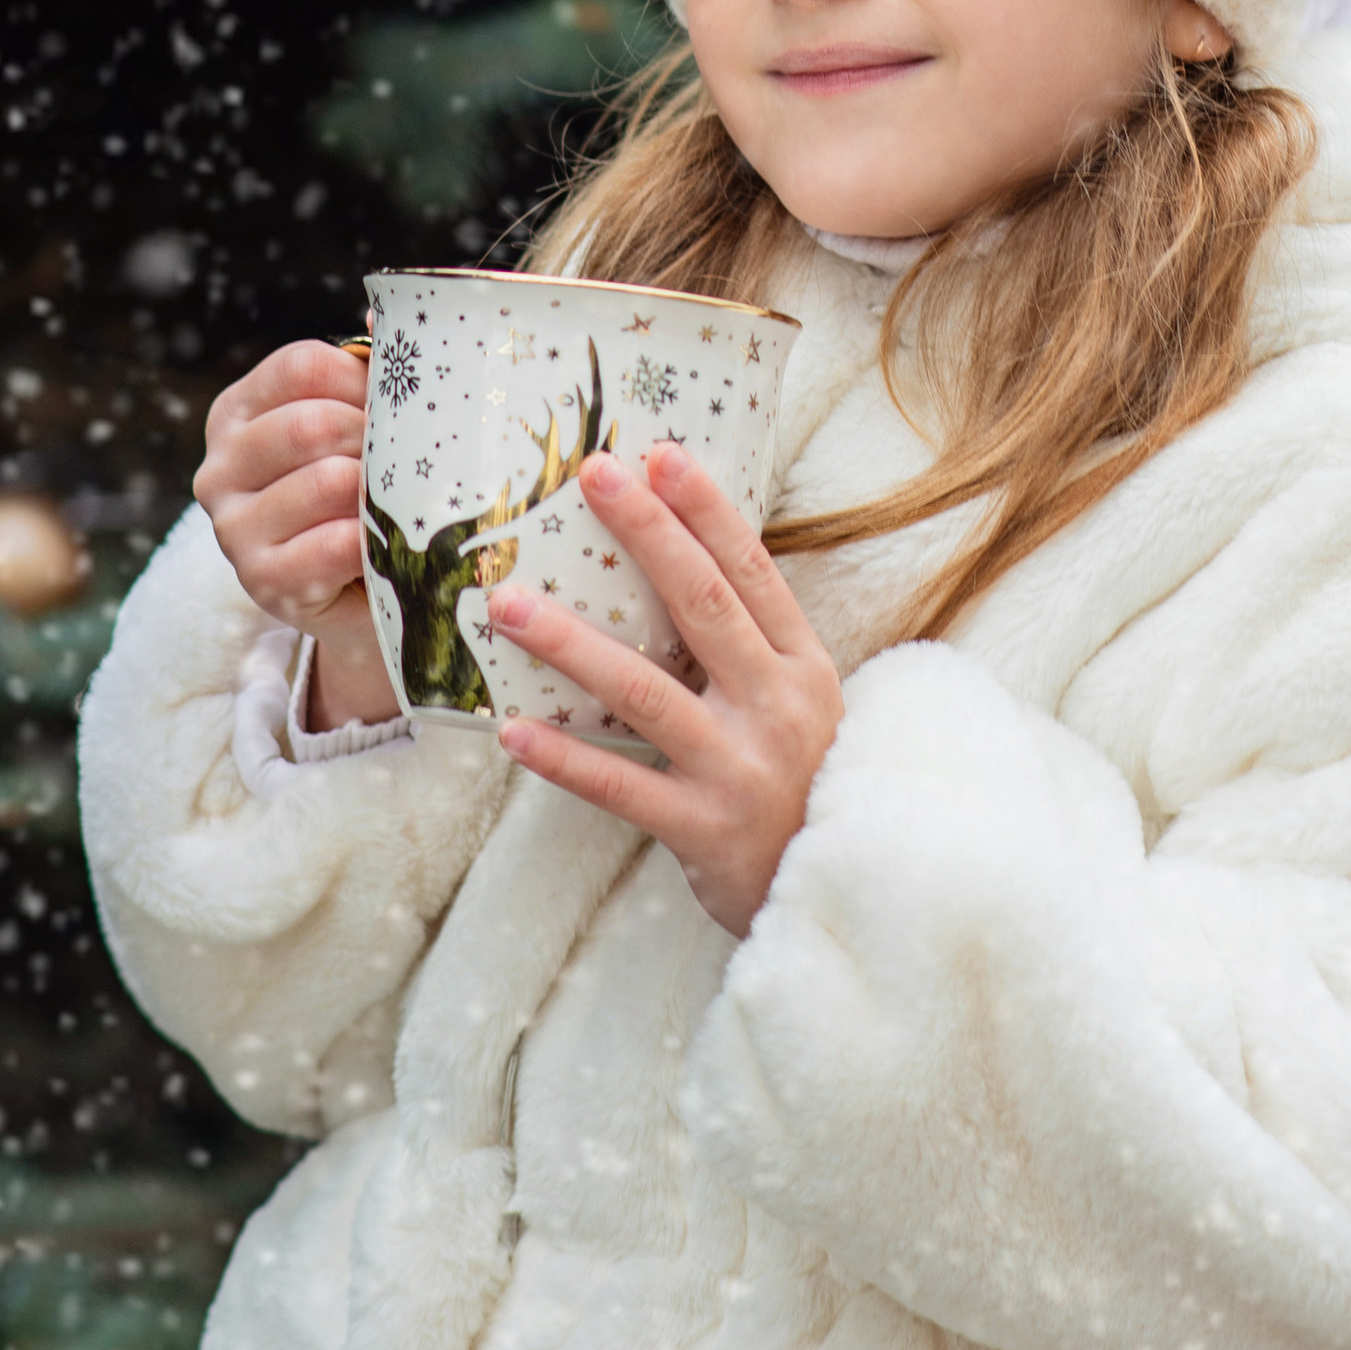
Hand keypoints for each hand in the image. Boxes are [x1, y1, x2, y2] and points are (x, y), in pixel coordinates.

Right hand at [192, 337, 397, 729]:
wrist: (349, 590)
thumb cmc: (351, 492)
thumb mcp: (351, 423)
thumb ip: (365, 370)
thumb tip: (386, 318)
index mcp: (237, 413)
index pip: (302, 367)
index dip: (361, 380)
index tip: (393, 404)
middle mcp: (220, 468)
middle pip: (311, 423)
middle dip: (374, 439)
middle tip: (406, 459)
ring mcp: (234, 529)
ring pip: (326, 482)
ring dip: (378, 492)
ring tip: (397, 501)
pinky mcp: (263, 582)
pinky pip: (334, 546)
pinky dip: (372, 541)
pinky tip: (383, 544)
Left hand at [488, 443, 842, 938]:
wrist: (842, 894)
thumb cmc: (808, 787)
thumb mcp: (803, 706)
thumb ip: (753, 649)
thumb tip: (675, 570)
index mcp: (804, 666)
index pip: (751, 571)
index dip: (707, 511)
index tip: (662, 455)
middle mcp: (777, 706)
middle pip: (703, 605)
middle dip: (646, 534)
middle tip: (592, 476)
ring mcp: (740, 768)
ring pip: (646, 691)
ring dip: (571, 643)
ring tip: (508, 604)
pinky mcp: (704, 829)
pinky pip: (622, 787)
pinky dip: (566, 758)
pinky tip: (513, 730)